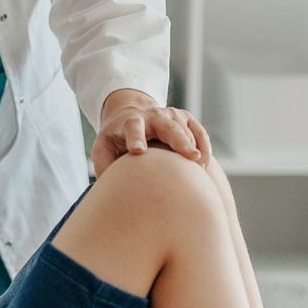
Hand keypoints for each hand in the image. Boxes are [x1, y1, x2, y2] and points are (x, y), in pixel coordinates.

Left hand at [92, 89, 211, 176]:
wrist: (131, 116)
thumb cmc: (115, 141)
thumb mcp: (103, 150)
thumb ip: (104, 167)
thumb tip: (112, 192)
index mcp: (130, 122)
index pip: (133, 127)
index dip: (136, 138)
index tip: (138, 151)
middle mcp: (153, 116)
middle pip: (168, 126)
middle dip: (180, 141)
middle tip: (191, 157)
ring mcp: (171, 115)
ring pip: (186, 130)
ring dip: (193, 149)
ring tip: (199, 170)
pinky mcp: (186, 118)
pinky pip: (199, 132)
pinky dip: (204, 148)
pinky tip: (203, 165)